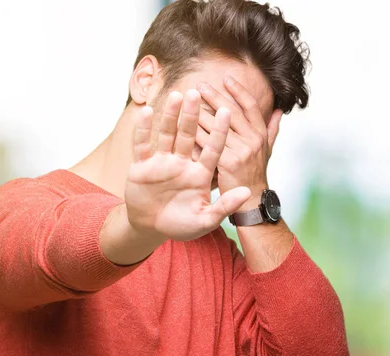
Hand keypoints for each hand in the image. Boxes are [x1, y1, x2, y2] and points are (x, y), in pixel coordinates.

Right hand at [124, 89, 250, 240]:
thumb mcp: (205, 220)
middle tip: (199, 92)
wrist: (152, 228)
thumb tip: (247, 193)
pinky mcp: (142, 166)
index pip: (212, 148)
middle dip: (194, 114)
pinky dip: (143, 130)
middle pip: (189, 134)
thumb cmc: (181, 225)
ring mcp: (162, 162)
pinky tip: (146, 112)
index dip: (219, 130)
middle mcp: (183, 163)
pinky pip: (142, 145)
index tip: (227, 111)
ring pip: (167, 134)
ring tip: (177, 95)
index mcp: (200, 173)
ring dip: (171, 116)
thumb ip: (225, 206)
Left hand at [196, 77, 282, 209]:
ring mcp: (241, 151)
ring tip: (188, 101)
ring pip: (217, 126)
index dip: (239, 91)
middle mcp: (253, 140)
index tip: (226, 79)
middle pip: (232, 112)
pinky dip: (196, 133)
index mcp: (261, 134)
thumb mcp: (267, 150)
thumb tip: (279, 111)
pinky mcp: (227, 163)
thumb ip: (272, 129)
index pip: (250, 107)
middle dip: (215, 97)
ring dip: (201, 111)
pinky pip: (208, 144)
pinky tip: (184, 125)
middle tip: (200, 86)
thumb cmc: (255, 173)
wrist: (252, 201)